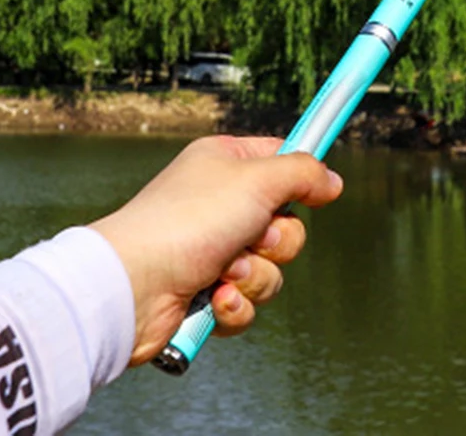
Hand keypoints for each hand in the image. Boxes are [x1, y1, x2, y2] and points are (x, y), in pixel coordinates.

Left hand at [90, 135, 343, 364]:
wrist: (133, 287)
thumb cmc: (188, 221)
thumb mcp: (257, 180)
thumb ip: (303, 174)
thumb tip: (332, 180)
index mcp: (226, 164)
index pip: (280, 159)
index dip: (302, 176)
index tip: (325, 189)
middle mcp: (219, 205)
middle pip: (285, 224)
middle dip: (277, 242)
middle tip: (253, 238)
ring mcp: (211, 251)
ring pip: (270, 268)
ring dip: (255, 276)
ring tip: (224, 274)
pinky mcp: (204, 294)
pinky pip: (246, 302)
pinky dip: (236, 305)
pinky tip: (214, 300)